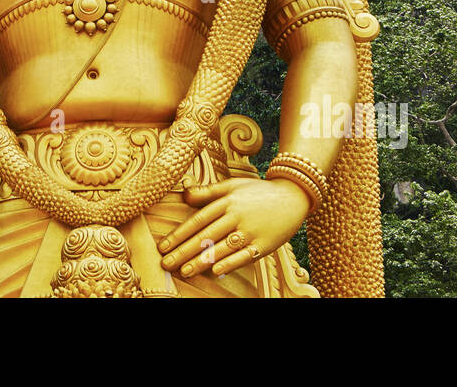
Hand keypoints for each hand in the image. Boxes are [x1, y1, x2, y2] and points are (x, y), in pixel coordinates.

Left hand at [158, 177, 310, 277]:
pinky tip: (216, 270)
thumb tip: (184, 193)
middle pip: (206, 236)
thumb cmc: (258, 191)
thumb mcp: (233, 185)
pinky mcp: (264, 244)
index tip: (163, 246)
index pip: (198, 220)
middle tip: (166, 264)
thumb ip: (208, 191)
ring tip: (185, 271)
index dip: (179, 234)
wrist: (293, 196)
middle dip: (184, 251)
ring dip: (202, 260)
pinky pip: (245, 255)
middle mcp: (236, 216)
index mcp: (226, 201)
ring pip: (222, 247)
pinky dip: (231, 263)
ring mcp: (251, 230)